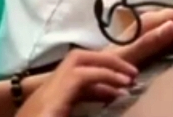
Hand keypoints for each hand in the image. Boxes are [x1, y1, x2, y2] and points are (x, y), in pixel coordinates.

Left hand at [16, 42, 157, 116]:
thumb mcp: (55, 115)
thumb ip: (80, 111)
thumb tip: (113, 101)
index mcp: (49, 104)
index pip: (79, 73)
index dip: (107, 74)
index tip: (128, 84)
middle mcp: (44, 95)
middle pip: (74, 61)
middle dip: (105, 63)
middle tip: (130, 74)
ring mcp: (42, 101)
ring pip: (72, 73)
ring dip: (100, 75)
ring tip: (123, 88)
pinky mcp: (43, 109)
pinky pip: (70, 89)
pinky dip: (90, 90)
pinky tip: (104, 102)